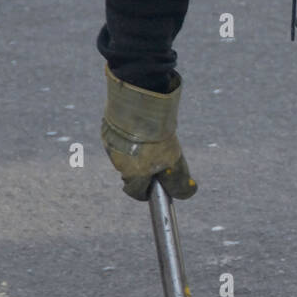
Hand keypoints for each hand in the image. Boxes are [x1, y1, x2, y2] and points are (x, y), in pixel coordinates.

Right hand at [101, 65, 196, 200]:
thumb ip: (178, 180)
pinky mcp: (107, 129)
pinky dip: (129, 136)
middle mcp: (118, 162)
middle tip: (158, 157)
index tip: (155, 186)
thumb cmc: (157, 135)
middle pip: (131, 173)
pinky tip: (140, 126)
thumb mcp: (173, 160)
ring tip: (151, 137)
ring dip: (137, 151)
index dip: (146, 192)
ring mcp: (111, 145)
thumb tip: (188, 192)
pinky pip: (120, 138)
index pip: (135, 192)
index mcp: (132, 173)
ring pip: (125, 154)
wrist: (139, 103)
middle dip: (143, 170)